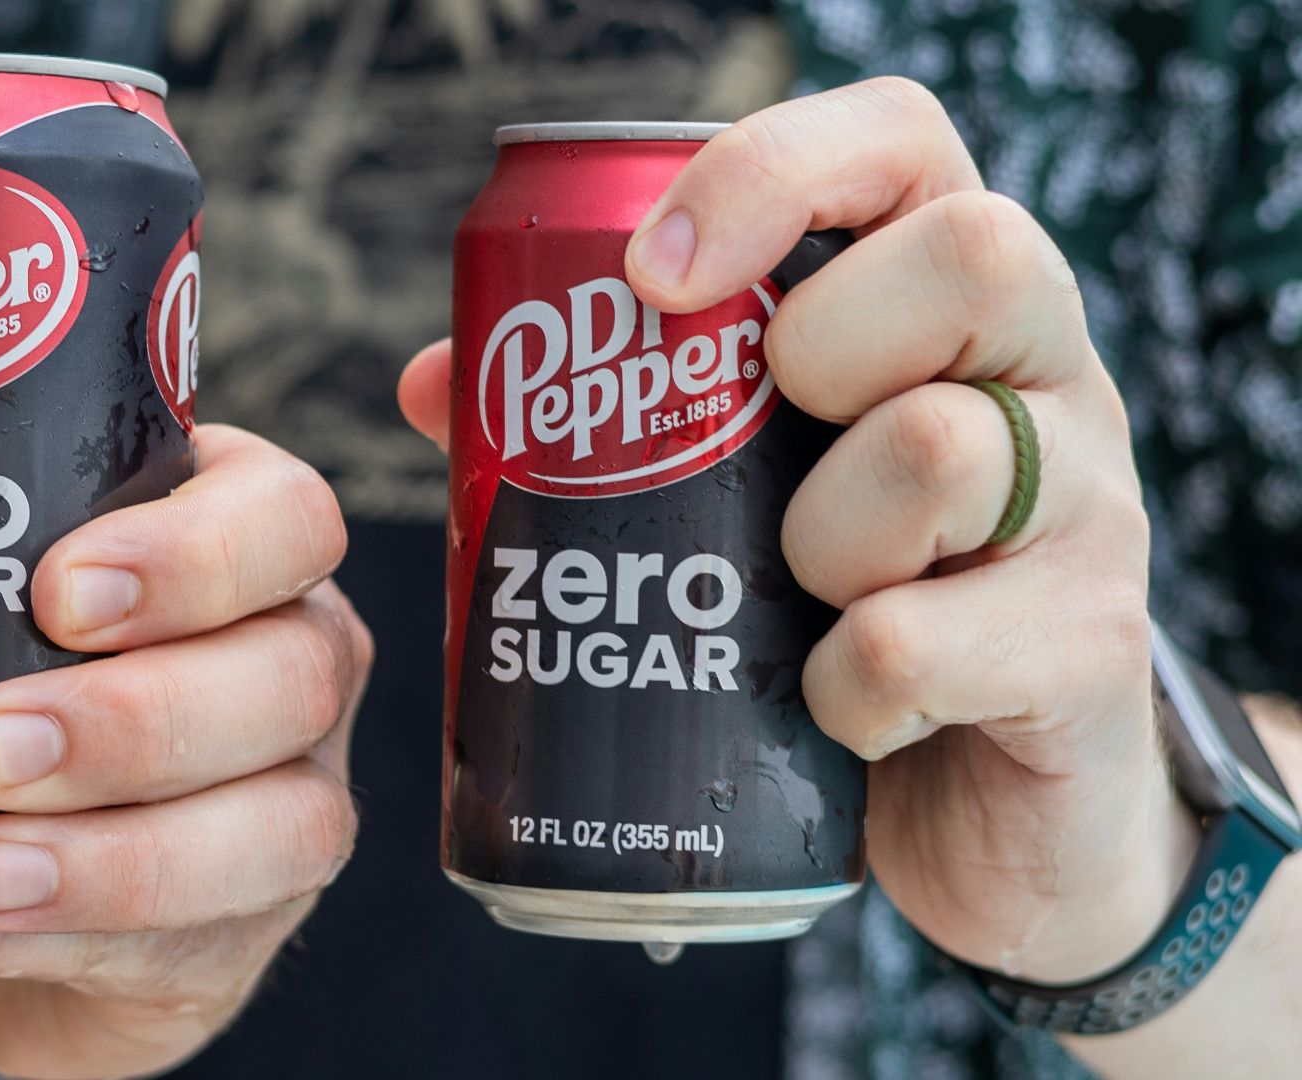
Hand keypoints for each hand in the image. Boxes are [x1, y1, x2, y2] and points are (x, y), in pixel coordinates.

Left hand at [0, 424, 368, 1077]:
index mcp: (231, 540)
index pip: (285, 518)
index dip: (201, 554)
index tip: (58, 590)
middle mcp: (290, 664)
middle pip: (294, 675)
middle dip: (143, 718)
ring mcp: (283, 802)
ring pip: (281, 828)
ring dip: (119, 857)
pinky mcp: (233, 930)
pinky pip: (178, 944)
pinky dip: (35, 941)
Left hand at [402, 78, 1193, 986]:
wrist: (987, 809)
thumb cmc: (838, 605)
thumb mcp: (745, 494)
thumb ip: (610, 427)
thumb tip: (433, 384)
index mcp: (952, 306)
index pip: (902, 143)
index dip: (771, 172)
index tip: (650, 273)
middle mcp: (1051, 376)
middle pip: (974, 255)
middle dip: (821, 344)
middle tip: (750, 449)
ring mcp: (1090, 511)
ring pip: (944, 451)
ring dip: (818, 541)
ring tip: (798, 597)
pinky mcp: (1089, 655)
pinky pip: (926, 641)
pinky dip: (844, 686)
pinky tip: (839, 708)